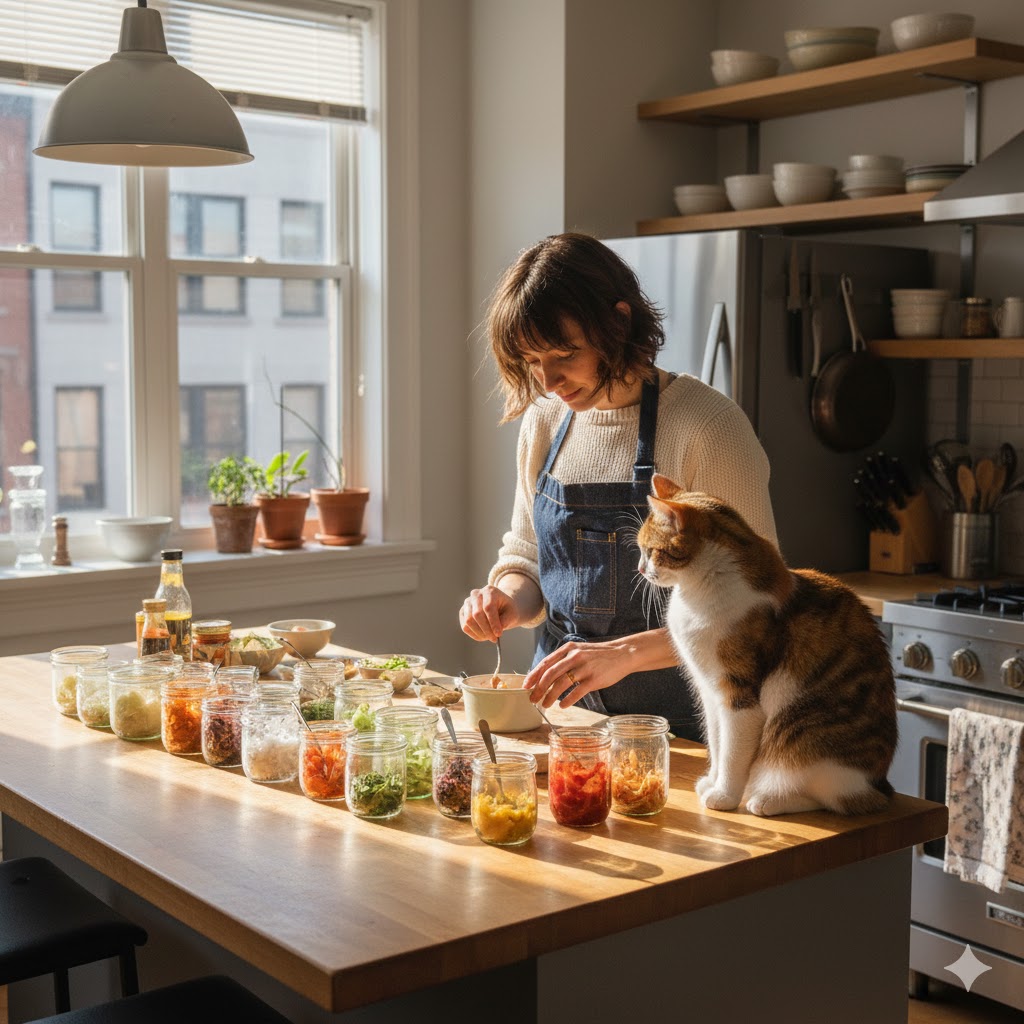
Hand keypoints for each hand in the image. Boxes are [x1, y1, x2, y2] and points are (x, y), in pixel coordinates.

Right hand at [459, 586, 521, 641]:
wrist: (501, 607)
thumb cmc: (507, 610)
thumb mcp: (512, 613)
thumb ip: (506, 620)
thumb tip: (496, 631)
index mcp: (490, 591)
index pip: (488, 607)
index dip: (493, 622)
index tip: (499, 634)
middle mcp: (476, 594)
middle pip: (477, 614)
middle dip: (486, 629)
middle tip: (494, 639)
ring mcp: (468, 602)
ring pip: (469, 621)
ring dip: (480, 633)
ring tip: (490, 637)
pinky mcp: (463, 612)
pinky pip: (465, 626)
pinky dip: (474, 634)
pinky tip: (483, 636)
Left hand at [524, 636, 639, 708]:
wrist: (622, 654)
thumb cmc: (597, 655)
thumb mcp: (579, 651)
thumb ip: (563, 661)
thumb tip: (545, 676)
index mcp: (568, 649)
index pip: (546, 663)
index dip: (534, 676)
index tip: (526, 686)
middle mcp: (574, 657)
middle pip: (550, 675)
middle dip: (539, 689)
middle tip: (533, 699)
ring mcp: (584, 668)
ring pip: (561, 684)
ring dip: (550, 696)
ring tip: (545, 705)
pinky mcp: (594, 680)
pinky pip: (576, 692)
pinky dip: (567, 701)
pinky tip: (562, 706)